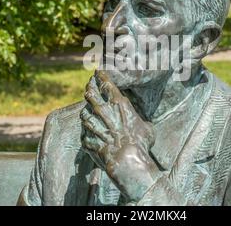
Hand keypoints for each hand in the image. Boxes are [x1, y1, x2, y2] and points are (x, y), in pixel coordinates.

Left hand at [80, 70, 159, 200]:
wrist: (127, 160)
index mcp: (119, 105)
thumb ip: (141, 122)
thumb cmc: (140, 143)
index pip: (107, 85)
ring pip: (84, 113)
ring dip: (85, 111)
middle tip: (88, 86)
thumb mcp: (147, 129)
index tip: (97, 72)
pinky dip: (86, 132)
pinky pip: (84, 133)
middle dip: (89, 89)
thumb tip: (143, 125)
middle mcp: (103, 112)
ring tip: (86, 110)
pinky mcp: (88, 139)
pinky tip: (87, 132)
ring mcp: (94, 125)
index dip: (101, 76)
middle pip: (91, 95)